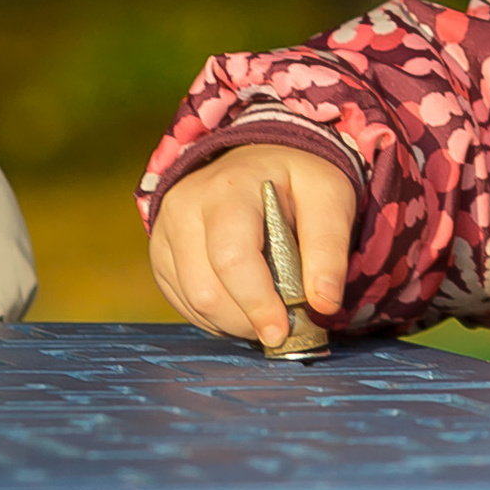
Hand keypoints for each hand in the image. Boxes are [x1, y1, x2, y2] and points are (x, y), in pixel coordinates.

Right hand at [150, 147, 355, 346]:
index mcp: (229, 188)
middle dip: (247, 319)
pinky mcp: (160, 253)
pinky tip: (241, 303)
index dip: (257, 303)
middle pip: (207, 289)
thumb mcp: (329, 197)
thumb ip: (329, 249)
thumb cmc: (297, 179)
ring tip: (265, 311)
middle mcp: (186, 207)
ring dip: (233, 322)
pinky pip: (183, 303)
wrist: (258, 158)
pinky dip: (215, 316)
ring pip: (193, 302)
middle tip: (281, 324)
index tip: (281, 331)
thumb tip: (324, 305)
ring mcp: (166, 230)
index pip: (232, 258)